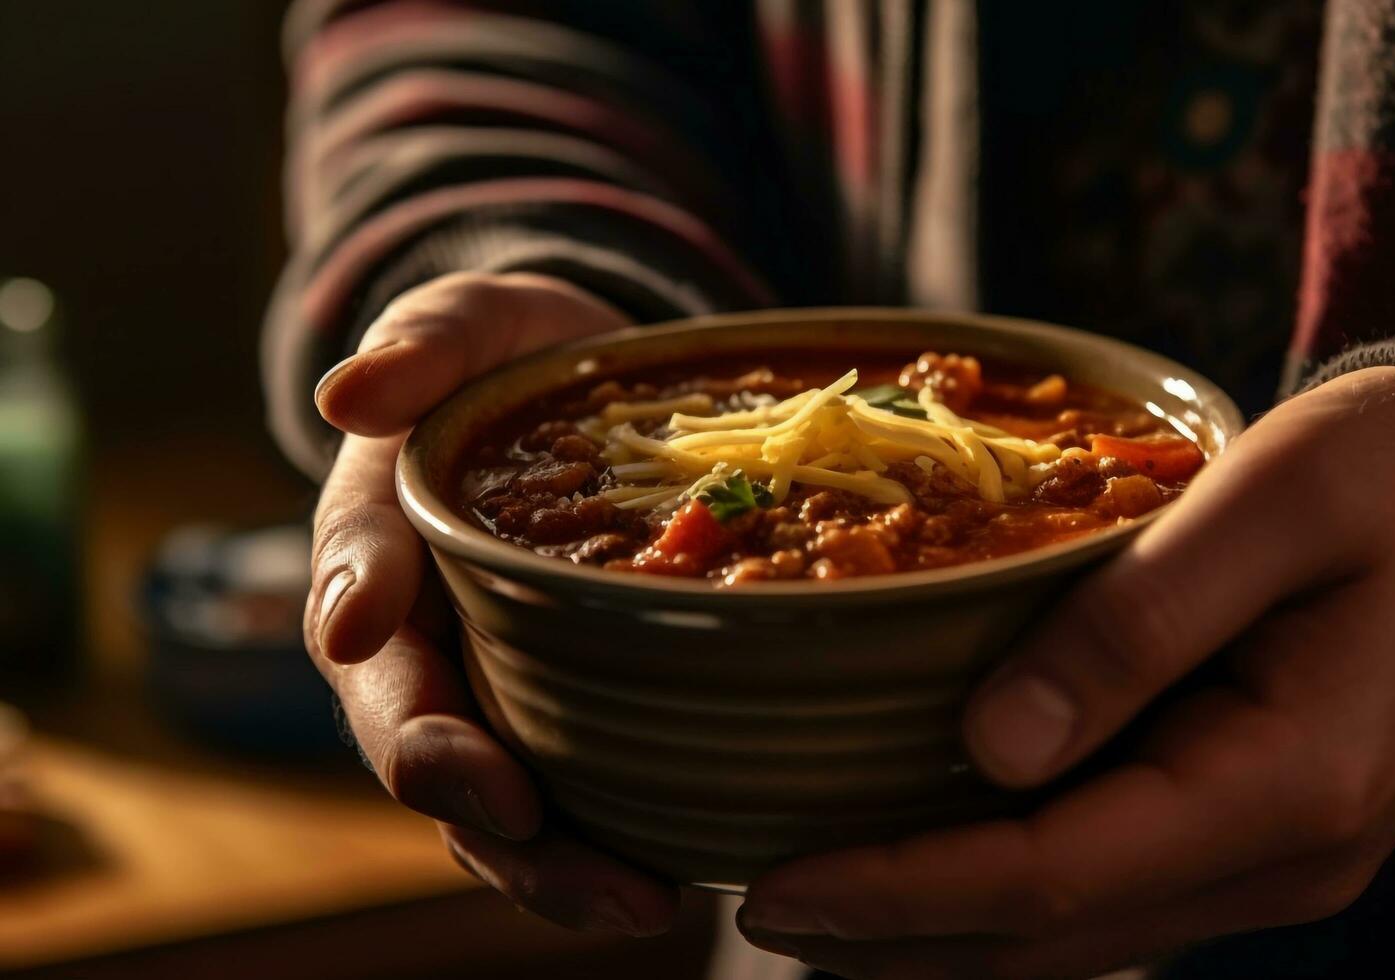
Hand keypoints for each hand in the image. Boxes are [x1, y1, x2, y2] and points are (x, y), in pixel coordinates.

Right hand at [303, 272, 674, 935]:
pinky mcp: (575, 718)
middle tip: (527, 823)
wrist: (601, 398)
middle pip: (421, 742)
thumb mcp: (477, 320)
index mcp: (379, 549)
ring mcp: (497, 694)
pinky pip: (580, 800)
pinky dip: (619, 846)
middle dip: (465, 794)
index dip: (363, 625)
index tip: (369, 639)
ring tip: (639, 900)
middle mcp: (423, 646)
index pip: (359, 606)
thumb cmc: (524, 357)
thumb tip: (349, 391)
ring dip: (551, 864)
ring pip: (497, 807)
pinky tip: (688, 877)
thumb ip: (424, 341)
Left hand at [737, 366, 1394, 978]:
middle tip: (758, 902)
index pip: (1055, 877)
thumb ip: (1137, 619)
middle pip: (1051, 938)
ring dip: (938, 934)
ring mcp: (1275, 866)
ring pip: (1075, 940)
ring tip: (815, 904)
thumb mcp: (1274, 498)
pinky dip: (1004, 903)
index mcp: (1292, 781)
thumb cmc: (1389, 479)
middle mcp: (1283, 860)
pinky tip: (929, 869)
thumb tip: (990, 747)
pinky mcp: (1256, 841)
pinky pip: (1109, 899)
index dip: (903, 891)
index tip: (777, 885)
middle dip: (895, 935)